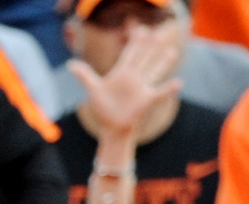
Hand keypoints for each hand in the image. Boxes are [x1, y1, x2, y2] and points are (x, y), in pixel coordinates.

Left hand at [68, 22, 181, 144]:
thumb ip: (84, 75)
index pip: (130, 53)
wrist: (112, 128)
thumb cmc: (103, 109)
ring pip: (154, 71)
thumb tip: (70, 64)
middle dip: (150, 47)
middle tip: (158, 33)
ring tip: (172, 52)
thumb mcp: (93, 89)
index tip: (140, 30)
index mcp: (122, 72)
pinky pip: (159, 93)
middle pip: (144, 58)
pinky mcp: (146, 101)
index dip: (135, 42)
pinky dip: (168, 89)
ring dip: (163, 62)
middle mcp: (133, 78)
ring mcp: (141, 88)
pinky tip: (178, 83)